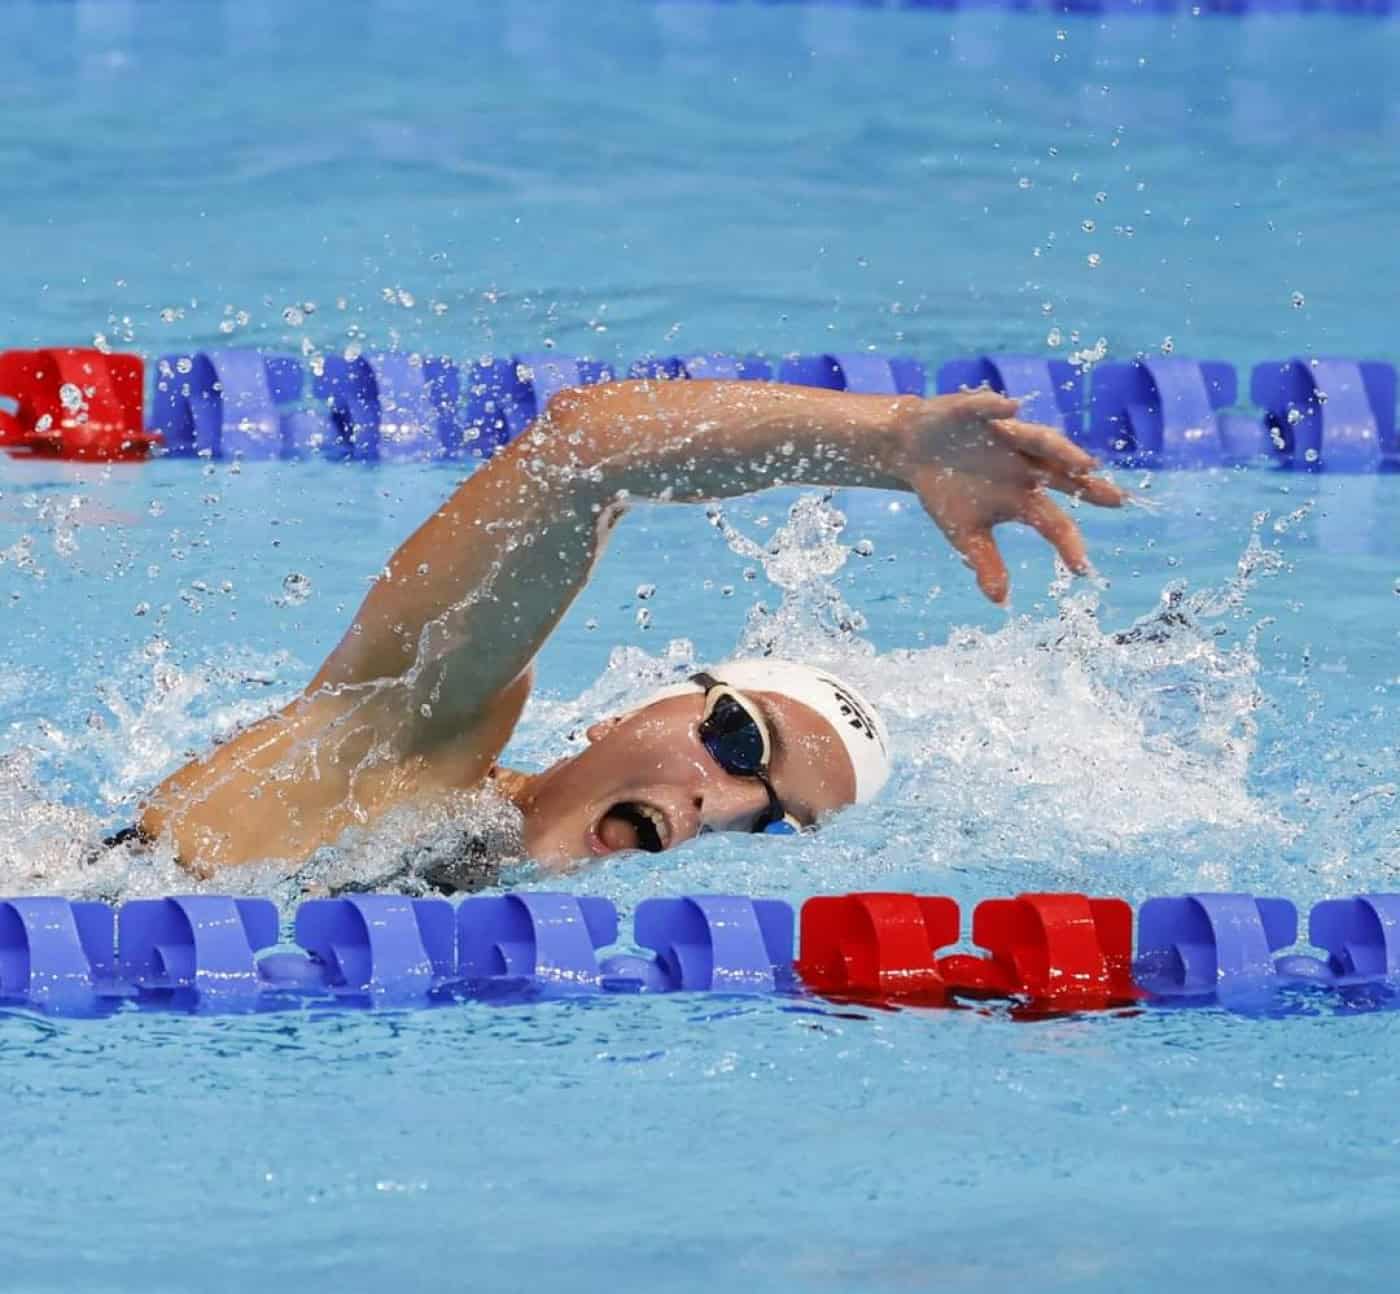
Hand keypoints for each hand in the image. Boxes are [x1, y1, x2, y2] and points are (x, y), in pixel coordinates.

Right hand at [889, 390, 1127, 603]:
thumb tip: (1000, 601)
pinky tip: (1010, 407)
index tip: (1081, 570)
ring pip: (1039, 440)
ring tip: (1081, 462)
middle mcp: (1024, 465)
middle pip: (1063, 475)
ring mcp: (1006, 437)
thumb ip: (986, 562)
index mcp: (1023, 498)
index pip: (1054, 522)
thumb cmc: (947, 491)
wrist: (916, 451)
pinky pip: (989, 408)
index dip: (1068, 544)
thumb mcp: (965, 533)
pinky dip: (998, 407)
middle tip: (1118, 500)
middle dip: (1089, 486)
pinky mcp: (979, 412)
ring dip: (1060, 449)